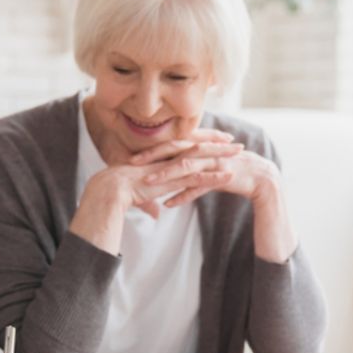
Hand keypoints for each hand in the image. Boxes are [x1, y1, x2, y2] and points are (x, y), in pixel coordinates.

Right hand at [70, 131, 242, 253]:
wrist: (111, 189)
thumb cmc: (121, 191)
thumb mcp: (141, 195)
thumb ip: (151, 201)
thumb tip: (155, 213)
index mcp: (162, 156)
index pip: (186, 144)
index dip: (203, 140)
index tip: (218, 139)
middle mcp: (169, 158)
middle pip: (199, 146)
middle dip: (219, 142)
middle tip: (237, 142)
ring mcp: (172, 167)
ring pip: (203, 158)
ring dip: (223, 156)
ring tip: (241, 154)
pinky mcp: (173, 180)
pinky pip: (198, 178)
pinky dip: (215, 177)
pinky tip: (230, 176)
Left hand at [134, 143, 281, 208]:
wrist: (260, 177)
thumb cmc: (229, 170)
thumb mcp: (207, 164)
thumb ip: (189, 163)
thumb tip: (169, 167)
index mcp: (200, 145)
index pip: (172, 143)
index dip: (152, 148)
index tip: (132, 156)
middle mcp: (205, 150)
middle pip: (175, 150)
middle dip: (153, 156)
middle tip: (132, 163)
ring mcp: (213, 162)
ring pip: (185, 167)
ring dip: (165, 175)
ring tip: (147, 183)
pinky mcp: (221, 176)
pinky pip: (199, 186)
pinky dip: (184, 195)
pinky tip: (169, 204)